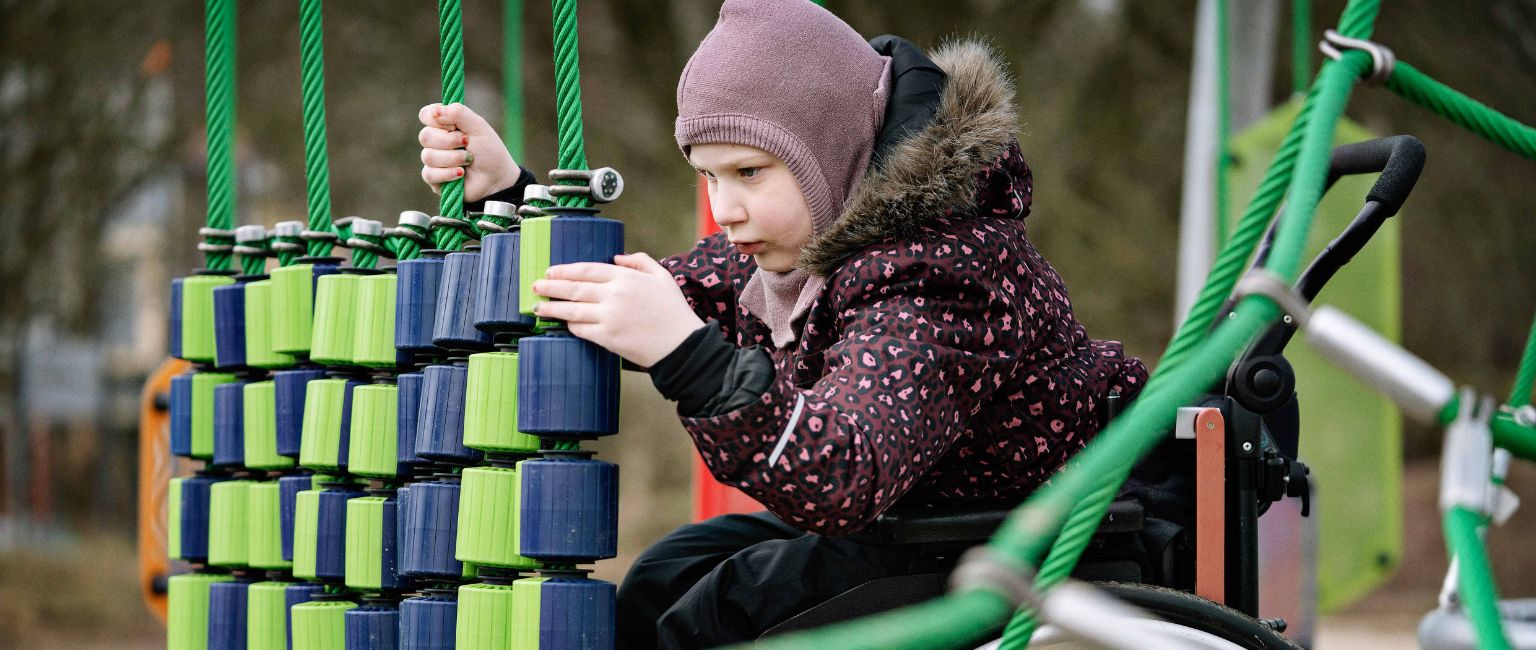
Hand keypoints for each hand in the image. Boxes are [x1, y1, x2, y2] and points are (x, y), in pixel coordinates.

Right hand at [418, 102, 519, 201]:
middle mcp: (436, 141)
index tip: (455, 127)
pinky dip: (448, 173)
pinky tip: (460, 174)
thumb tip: (435, 111)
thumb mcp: (478, 126)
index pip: (425, 115)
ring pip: (428, 156)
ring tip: (468, 161)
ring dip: (452, 158)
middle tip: (466, 143)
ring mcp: (433, 160)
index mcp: (444, 124)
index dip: (437, 120)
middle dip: (449, 141)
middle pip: (425, 136)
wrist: (497, 178)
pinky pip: (429, 174)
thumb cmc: (489, 150)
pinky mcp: (434, 179)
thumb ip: (458, 112)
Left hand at [531, 253, 705, 367]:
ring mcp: (609, 317)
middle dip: (551, 286)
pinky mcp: (607, 338)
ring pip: (572, 310)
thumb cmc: (673, 311)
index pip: (586, 270)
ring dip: (552, 308)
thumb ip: (640, 261)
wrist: (681, 345)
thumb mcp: (662, 276)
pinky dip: (569, 325)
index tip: (551, 270)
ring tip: (538, 306)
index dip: (565, 270)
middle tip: (536, 286)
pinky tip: (562, 323)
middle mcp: (614, 295)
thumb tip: (617, 257)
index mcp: (625, 278)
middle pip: (574, 288)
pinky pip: (581, 329)